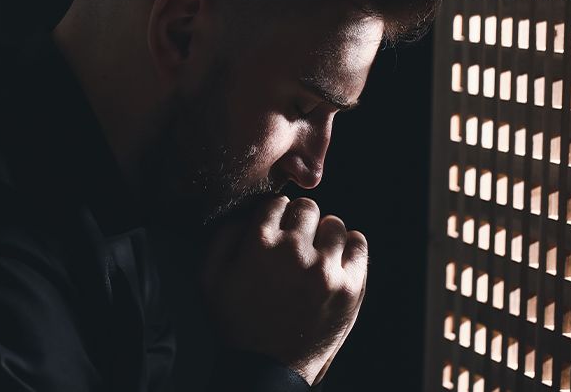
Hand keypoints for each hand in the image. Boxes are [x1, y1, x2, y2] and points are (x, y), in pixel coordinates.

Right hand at [200, 196, 367, 385]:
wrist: (268, 367)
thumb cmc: (236, 321)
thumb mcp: (211, 278)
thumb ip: (223, 235)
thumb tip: (247, 210)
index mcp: (259, 243)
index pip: (277, 202)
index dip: (276, 214)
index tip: (277, 229)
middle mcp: (293, 251)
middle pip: (307, 208)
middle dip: (300, 221)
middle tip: (297, 241)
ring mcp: (324, 269)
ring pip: (334, 224)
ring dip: (325, 234)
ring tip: (317, 253)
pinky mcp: (349, 287)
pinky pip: (359, 245)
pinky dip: (350, 247)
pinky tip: (337, 259)